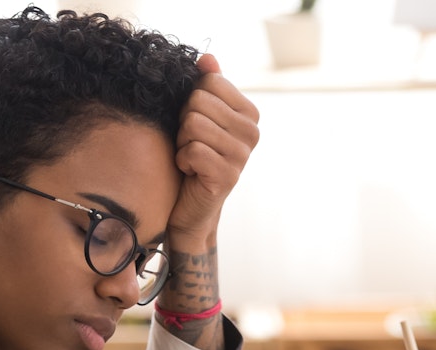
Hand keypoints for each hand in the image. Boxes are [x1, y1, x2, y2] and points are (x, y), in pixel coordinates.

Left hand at [166, 54, 260, 251]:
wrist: (190, 205)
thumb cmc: (194, 156)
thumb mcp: (200, 117)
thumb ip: (207, 86)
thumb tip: (207, 58)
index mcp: (249, 113)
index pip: (209, 82)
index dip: (191, 101)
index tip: (197, 124)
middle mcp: (252, 132)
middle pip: (197, 102)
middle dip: (184, 123)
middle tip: (192, 143)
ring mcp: (243, 155)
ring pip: (193, 125)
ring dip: (182, 142)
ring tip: (191, 157)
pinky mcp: (228, 176)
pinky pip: (192, 150)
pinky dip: (182, 161)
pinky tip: (191, 172)